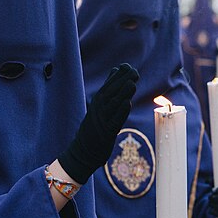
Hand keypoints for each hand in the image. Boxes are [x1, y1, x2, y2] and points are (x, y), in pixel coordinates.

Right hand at [58, 64, 138, 182]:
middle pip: (111, 93)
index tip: (129, 67)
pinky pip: (114, 121)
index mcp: (97, 103)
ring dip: (122, 94)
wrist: (83, 151)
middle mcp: (98, 110)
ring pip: (113, 105)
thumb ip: (109, 88)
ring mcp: (102, 121)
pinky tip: (127, 104)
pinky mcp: (106, 133)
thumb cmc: (95, 127)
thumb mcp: (100, 105)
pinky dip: (120, 112)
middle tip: (134, 72)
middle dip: (122, 82)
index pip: (108, 86)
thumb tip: (116, 69)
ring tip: (132, 84)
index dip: (118, 76)